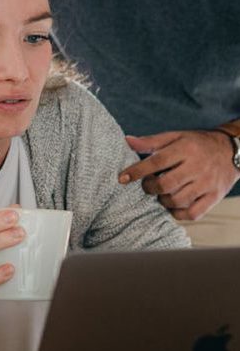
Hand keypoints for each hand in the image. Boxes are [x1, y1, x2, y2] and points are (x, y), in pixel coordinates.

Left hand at [119, 130, 239, 220]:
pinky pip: (193, 213)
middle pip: (166, 184)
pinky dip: (178, 213)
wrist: (232, 151)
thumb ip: (150, 142)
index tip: (122, 178)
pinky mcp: (215, 197)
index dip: (137, 171)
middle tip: (148, 185)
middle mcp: (197, 167)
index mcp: (185, 149)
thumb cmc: (196, 143)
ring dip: (163, 200)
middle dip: (150, 187)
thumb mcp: (175, 136)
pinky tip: (173, 205)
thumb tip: (127, 141)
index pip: (156, 162)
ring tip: (162, 192)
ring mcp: (207, 184)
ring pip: (177, 200)